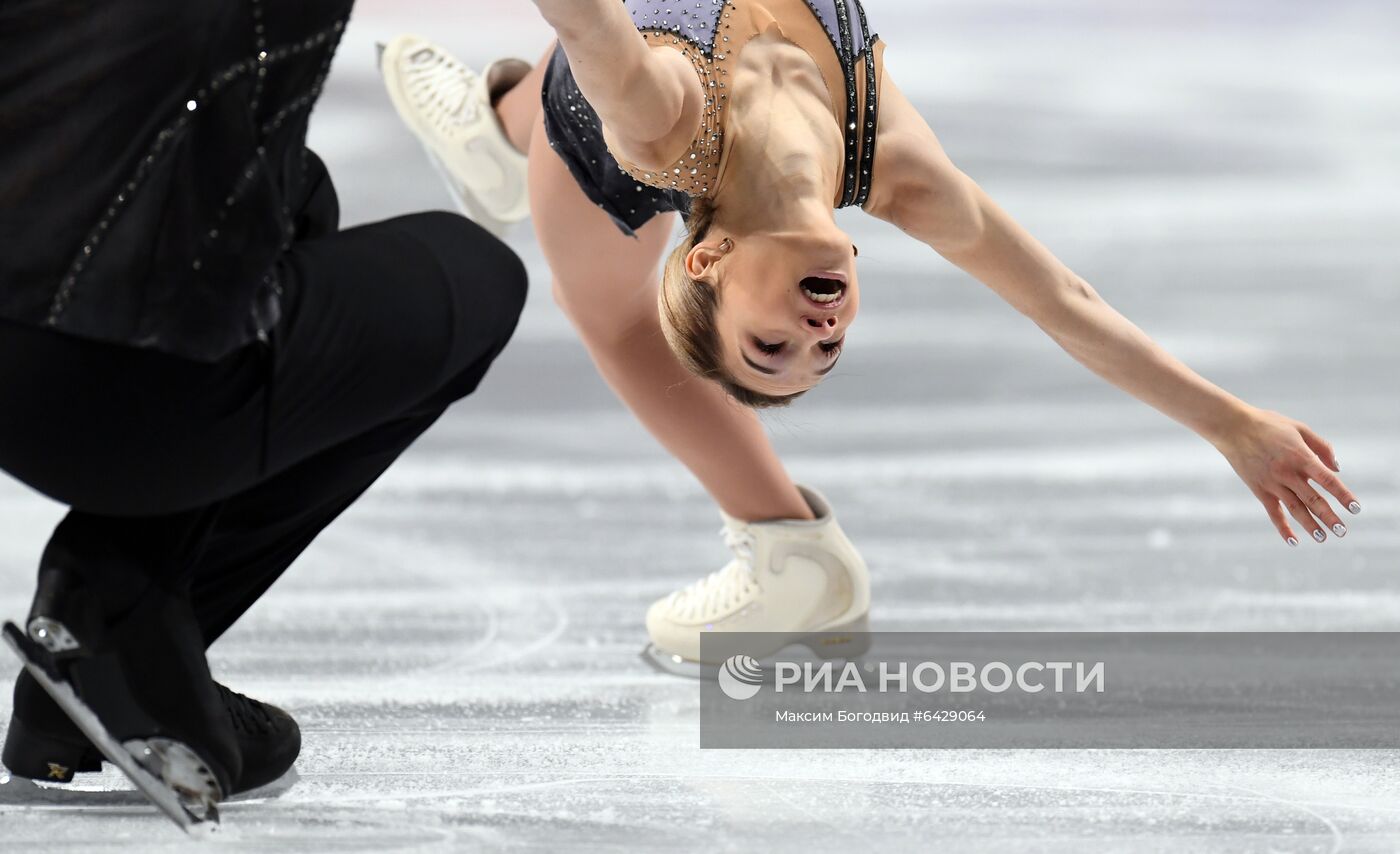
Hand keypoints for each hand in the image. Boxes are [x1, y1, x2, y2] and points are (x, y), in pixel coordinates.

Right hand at [1213, 407, 1360, 545]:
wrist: (1233, 427)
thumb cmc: (1268, 424)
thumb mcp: (1299, 428)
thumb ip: (1321, 446)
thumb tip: (1336, 467)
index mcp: (1301, 456)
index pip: (1327, 480)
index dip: (1343, 495)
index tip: (1356, 508)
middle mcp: (1288, 473)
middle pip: (1313, 500)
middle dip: (1329, 517)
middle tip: (1342, 531)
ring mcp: (1272, 483)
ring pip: (1295, 509)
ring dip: (1310, 525)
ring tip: (1323, 538)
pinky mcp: (1259, 489)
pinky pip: (1273, 512)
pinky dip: (1283, 528)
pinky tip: (1294, 541)